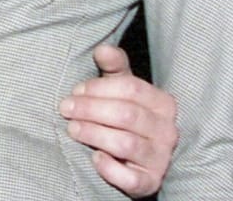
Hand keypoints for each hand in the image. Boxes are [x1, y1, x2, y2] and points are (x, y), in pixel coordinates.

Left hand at [60, 44, 177, 197]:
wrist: (137, 158)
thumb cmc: (126, 115)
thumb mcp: (122, 89)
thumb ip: (114, 69)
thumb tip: (103, 48)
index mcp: (163, 103)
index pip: (131, 88)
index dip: (98, 87)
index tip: (76, 91)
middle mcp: (167, 131)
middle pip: (126, 114)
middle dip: (90, 109)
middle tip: (65, 108)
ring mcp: (161, 159)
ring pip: (125, 144)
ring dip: (93, 134)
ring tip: (72, 129)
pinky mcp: (151, 182)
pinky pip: (130, 178)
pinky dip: (110, 168)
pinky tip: (94, 158)